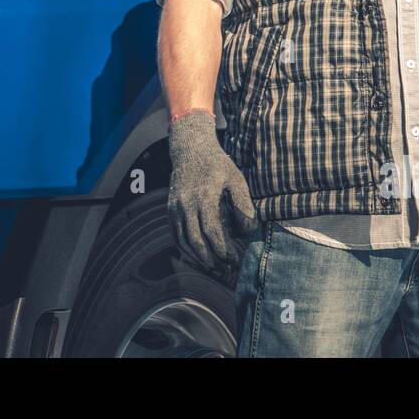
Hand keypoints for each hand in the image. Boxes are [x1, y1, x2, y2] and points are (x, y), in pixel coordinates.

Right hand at [167, 108, 257, 270]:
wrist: (190, 149)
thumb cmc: (217, 164)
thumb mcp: (236, 178)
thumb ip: (243, 204)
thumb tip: (248, 230)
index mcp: (204, 196)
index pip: (211, 231)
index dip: (221, 249)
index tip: (233, 259)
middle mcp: (186, 204)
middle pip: (195, 240)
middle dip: (209, 259)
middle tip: (224, 270)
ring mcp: (175, 207)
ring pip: (182, 240)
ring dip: (196, 257)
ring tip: (212, 268)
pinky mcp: (170, 209)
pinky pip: (175, 234)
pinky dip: (184, 249)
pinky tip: (196, 256)